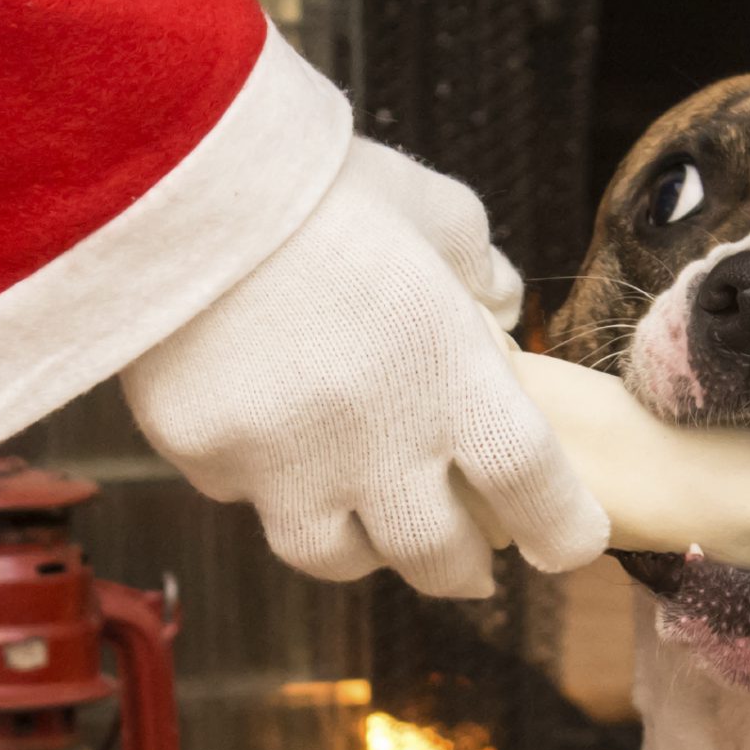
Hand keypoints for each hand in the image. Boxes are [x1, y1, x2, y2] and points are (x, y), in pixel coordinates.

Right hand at [121, 138, 608, 596]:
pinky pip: (248, 495)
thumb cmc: (321, 186)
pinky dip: (268, 481)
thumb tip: (499, 304)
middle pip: (439, 557)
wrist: (180, 180)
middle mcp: (377, 443)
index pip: (533, 490)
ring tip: (371, 529)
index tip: (569, 540)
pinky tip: (268, 438)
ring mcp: (285, 465)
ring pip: (338, 557)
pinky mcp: (207, 461)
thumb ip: (478, 267)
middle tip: (472, 564)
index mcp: (452, 378)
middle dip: (465, 569)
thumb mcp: (434, 209)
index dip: (562, 529)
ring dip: (368, 550)